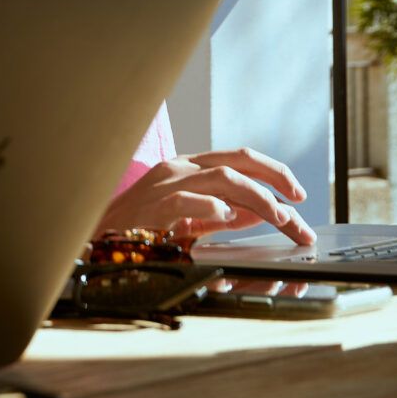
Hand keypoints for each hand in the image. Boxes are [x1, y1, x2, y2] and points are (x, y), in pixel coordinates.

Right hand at [95, 147, 315, 244]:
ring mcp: (166, 184)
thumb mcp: (189, 218)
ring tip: (279, 218)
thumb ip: (221, 213)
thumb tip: (257, 213)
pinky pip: (188, 200)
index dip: (272, 172)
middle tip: (299, 203)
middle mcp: (180, 168)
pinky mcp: (154, 206)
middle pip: (238, 160)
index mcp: (188, 167)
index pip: (239, 158)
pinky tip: (229, 215)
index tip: (297, 193)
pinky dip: (212, 206)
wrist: (97, 239)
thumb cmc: (141, 228)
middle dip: (275, 178)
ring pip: (223, 177)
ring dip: (258, 198)